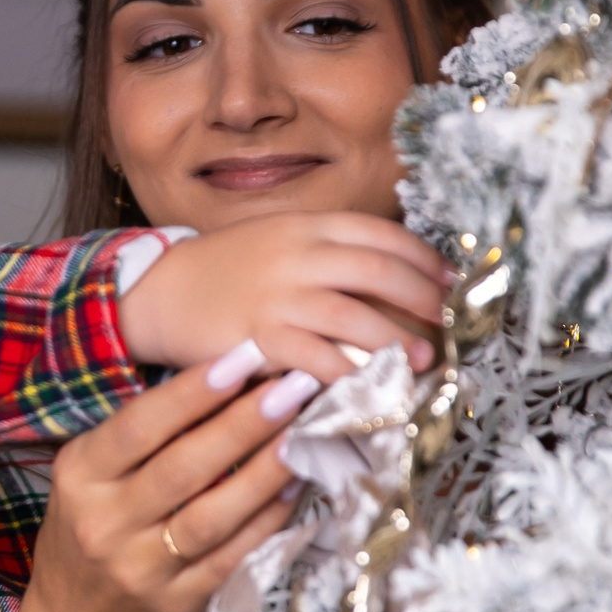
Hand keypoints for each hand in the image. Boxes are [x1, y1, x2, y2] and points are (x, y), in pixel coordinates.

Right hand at [22, 338, 307, 611]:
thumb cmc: (91, 527)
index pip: (140, 426)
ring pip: (212, 516)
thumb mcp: (90, 474)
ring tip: (302, 433)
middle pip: (182, 467)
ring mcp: (141, 568)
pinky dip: (266, 522)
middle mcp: (106, 523)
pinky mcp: (177, 604)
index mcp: (81, 477)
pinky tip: (293, 489)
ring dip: (263, 472)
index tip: (244, 358)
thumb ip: (140, 434)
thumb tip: (224, 378)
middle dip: (243, 422)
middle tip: (294, 386)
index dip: (193, 392)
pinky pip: (231, 559)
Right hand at [118, 211, 452, 379]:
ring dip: (399, 341)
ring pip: (355, 316)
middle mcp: (297, 254)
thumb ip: (328, 251)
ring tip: (425, 362)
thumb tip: (394, 276)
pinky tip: (372, 386)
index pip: (382, 234)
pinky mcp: (259, 336)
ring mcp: (278, 295)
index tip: (451, 282)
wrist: (160, 291)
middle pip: (379, 272)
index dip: (424, 259)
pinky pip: (316, 358)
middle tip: (448, 325)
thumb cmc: (228, 271)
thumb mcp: (279, 241)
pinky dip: (350, 373)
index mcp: (307, 225)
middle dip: (423, 300)